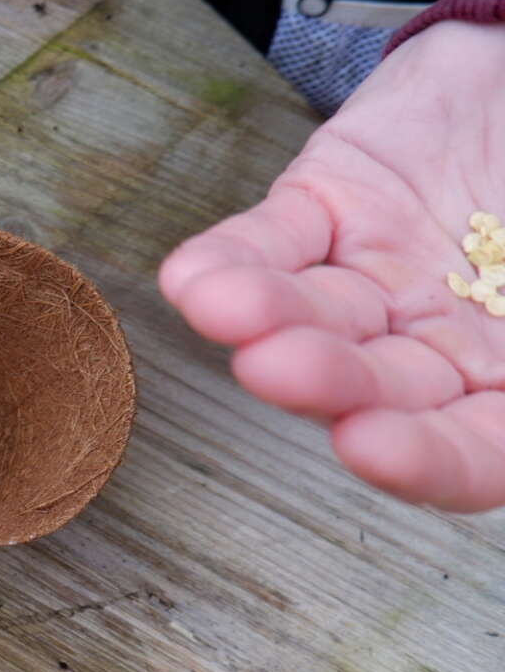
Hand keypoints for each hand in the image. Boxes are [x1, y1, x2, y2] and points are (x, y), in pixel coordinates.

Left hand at [160, 20, 504, 511]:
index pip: (476, 453)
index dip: (425, 462)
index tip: (374, 451)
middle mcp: (447, 349)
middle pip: (381, 389)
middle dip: (330, 383)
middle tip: (281, 370)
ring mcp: (381, 281)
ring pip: (314, 318)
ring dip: (268, 321)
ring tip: (232, 315)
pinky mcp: (327, 209)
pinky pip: (271, 241)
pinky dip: (232, 262)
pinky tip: (195, 281)